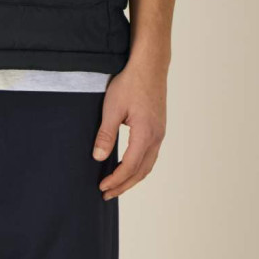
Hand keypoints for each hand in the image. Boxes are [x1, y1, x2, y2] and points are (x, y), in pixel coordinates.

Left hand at [92, 59, 166, 199]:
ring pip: (148, 164)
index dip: (116, 180)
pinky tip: (129, 164)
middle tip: (107, 193)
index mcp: (145, 134)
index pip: (130, 166)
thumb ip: (106, 134)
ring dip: (133, 177)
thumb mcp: (113, 108)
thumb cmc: (131, 83)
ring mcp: (160, 132)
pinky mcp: (158, 127)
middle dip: (124, 184)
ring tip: (117, 184)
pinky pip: (150, 154)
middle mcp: (156, 137)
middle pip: (141, 171)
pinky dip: (139, 166)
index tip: (102, 187)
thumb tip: (98, 157)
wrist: (149, 65)